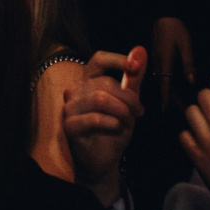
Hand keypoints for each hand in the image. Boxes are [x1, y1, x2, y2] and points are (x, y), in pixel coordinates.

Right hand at [62, 46, 146, 206]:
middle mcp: (76, 90)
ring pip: (100, 98)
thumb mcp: (128, 103)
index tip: (135, 67)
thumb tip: (140, 50)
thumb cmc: (114, 129)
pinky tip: (116, 128)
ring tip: (128, 122)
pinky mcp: (69, 125)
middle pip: (105, 82)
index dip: (117, 60)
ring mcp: (70, 108)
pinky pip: (93, 118)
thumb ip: (132, 78)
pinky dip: (111, 123)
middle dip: (129, 98)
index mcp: (88, 81)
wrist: (104, 160)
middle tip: (139, 112)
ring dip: (121, 111)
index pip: (99, 60)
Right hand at [151, 17, 195, 107]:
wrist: (165, 15)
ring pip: (161, 79)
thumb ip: (188, 63)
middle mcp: (158, 62)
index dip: (166, 98)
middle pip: (163, 84)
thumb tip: (191, 81)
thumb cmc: (176, 28)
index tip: (165, 109)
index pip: (165, 84)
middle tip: (178, 109)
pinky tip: (173, 83)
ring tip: (178, 100)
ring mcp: (156, 59)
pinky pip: (161, 72)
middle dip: (169, 97)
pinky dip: (166, 80)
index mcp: (165, 61)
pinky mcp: (157, 56)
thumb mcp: (186, 45)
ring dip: (167, 89)